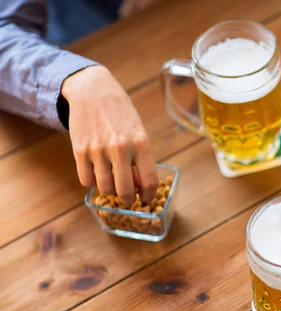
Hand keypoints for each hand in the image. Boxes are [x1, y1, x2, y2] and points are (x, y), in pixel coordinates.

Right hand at [62, 65, 157, 204]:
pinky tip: (97, 175)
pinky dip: (93, 183)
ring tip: (112, 183)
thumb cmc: (121, 114)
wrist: (93, 91)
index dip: (149, 195)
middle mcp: (120, 148)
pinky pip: (86, 180)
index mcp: (141, 143)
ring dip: (110, 191)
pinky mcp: (80, 150)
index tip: (146, 199)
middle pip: (125, 190)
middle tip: (129, 199)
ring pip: (105, 187)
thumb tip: (139, 186)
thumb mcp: (138, 132)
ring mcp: (98, 150)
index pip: (149, 180)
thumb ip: (140, 158)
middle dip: (128, 199)